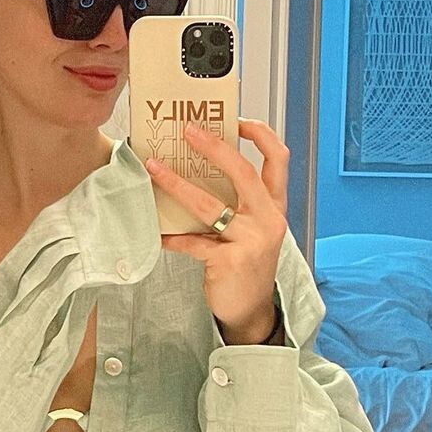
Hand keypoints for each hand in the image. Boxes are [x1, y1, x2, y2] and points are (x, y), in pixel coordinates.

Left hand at [149, 117, 289, 338]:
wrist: (251, 311)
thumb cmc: (247, 264)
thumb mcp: (253, 230)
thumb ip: (237, 203)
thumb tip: (198, 170)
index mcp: (275, 207)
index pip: (278, 159)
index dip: (260, 134)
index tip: (236, 120)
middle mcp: (268, 220)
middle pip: (243, 172)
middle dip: (213, 147)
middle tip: (187, 131)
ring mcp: (250, 241)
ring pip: (208, 205)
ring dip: (177, 184)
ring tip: (153, 168)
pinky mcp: (229, 261)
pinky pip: (192, 242)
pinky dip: (172, 238)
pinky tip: (157, 235)